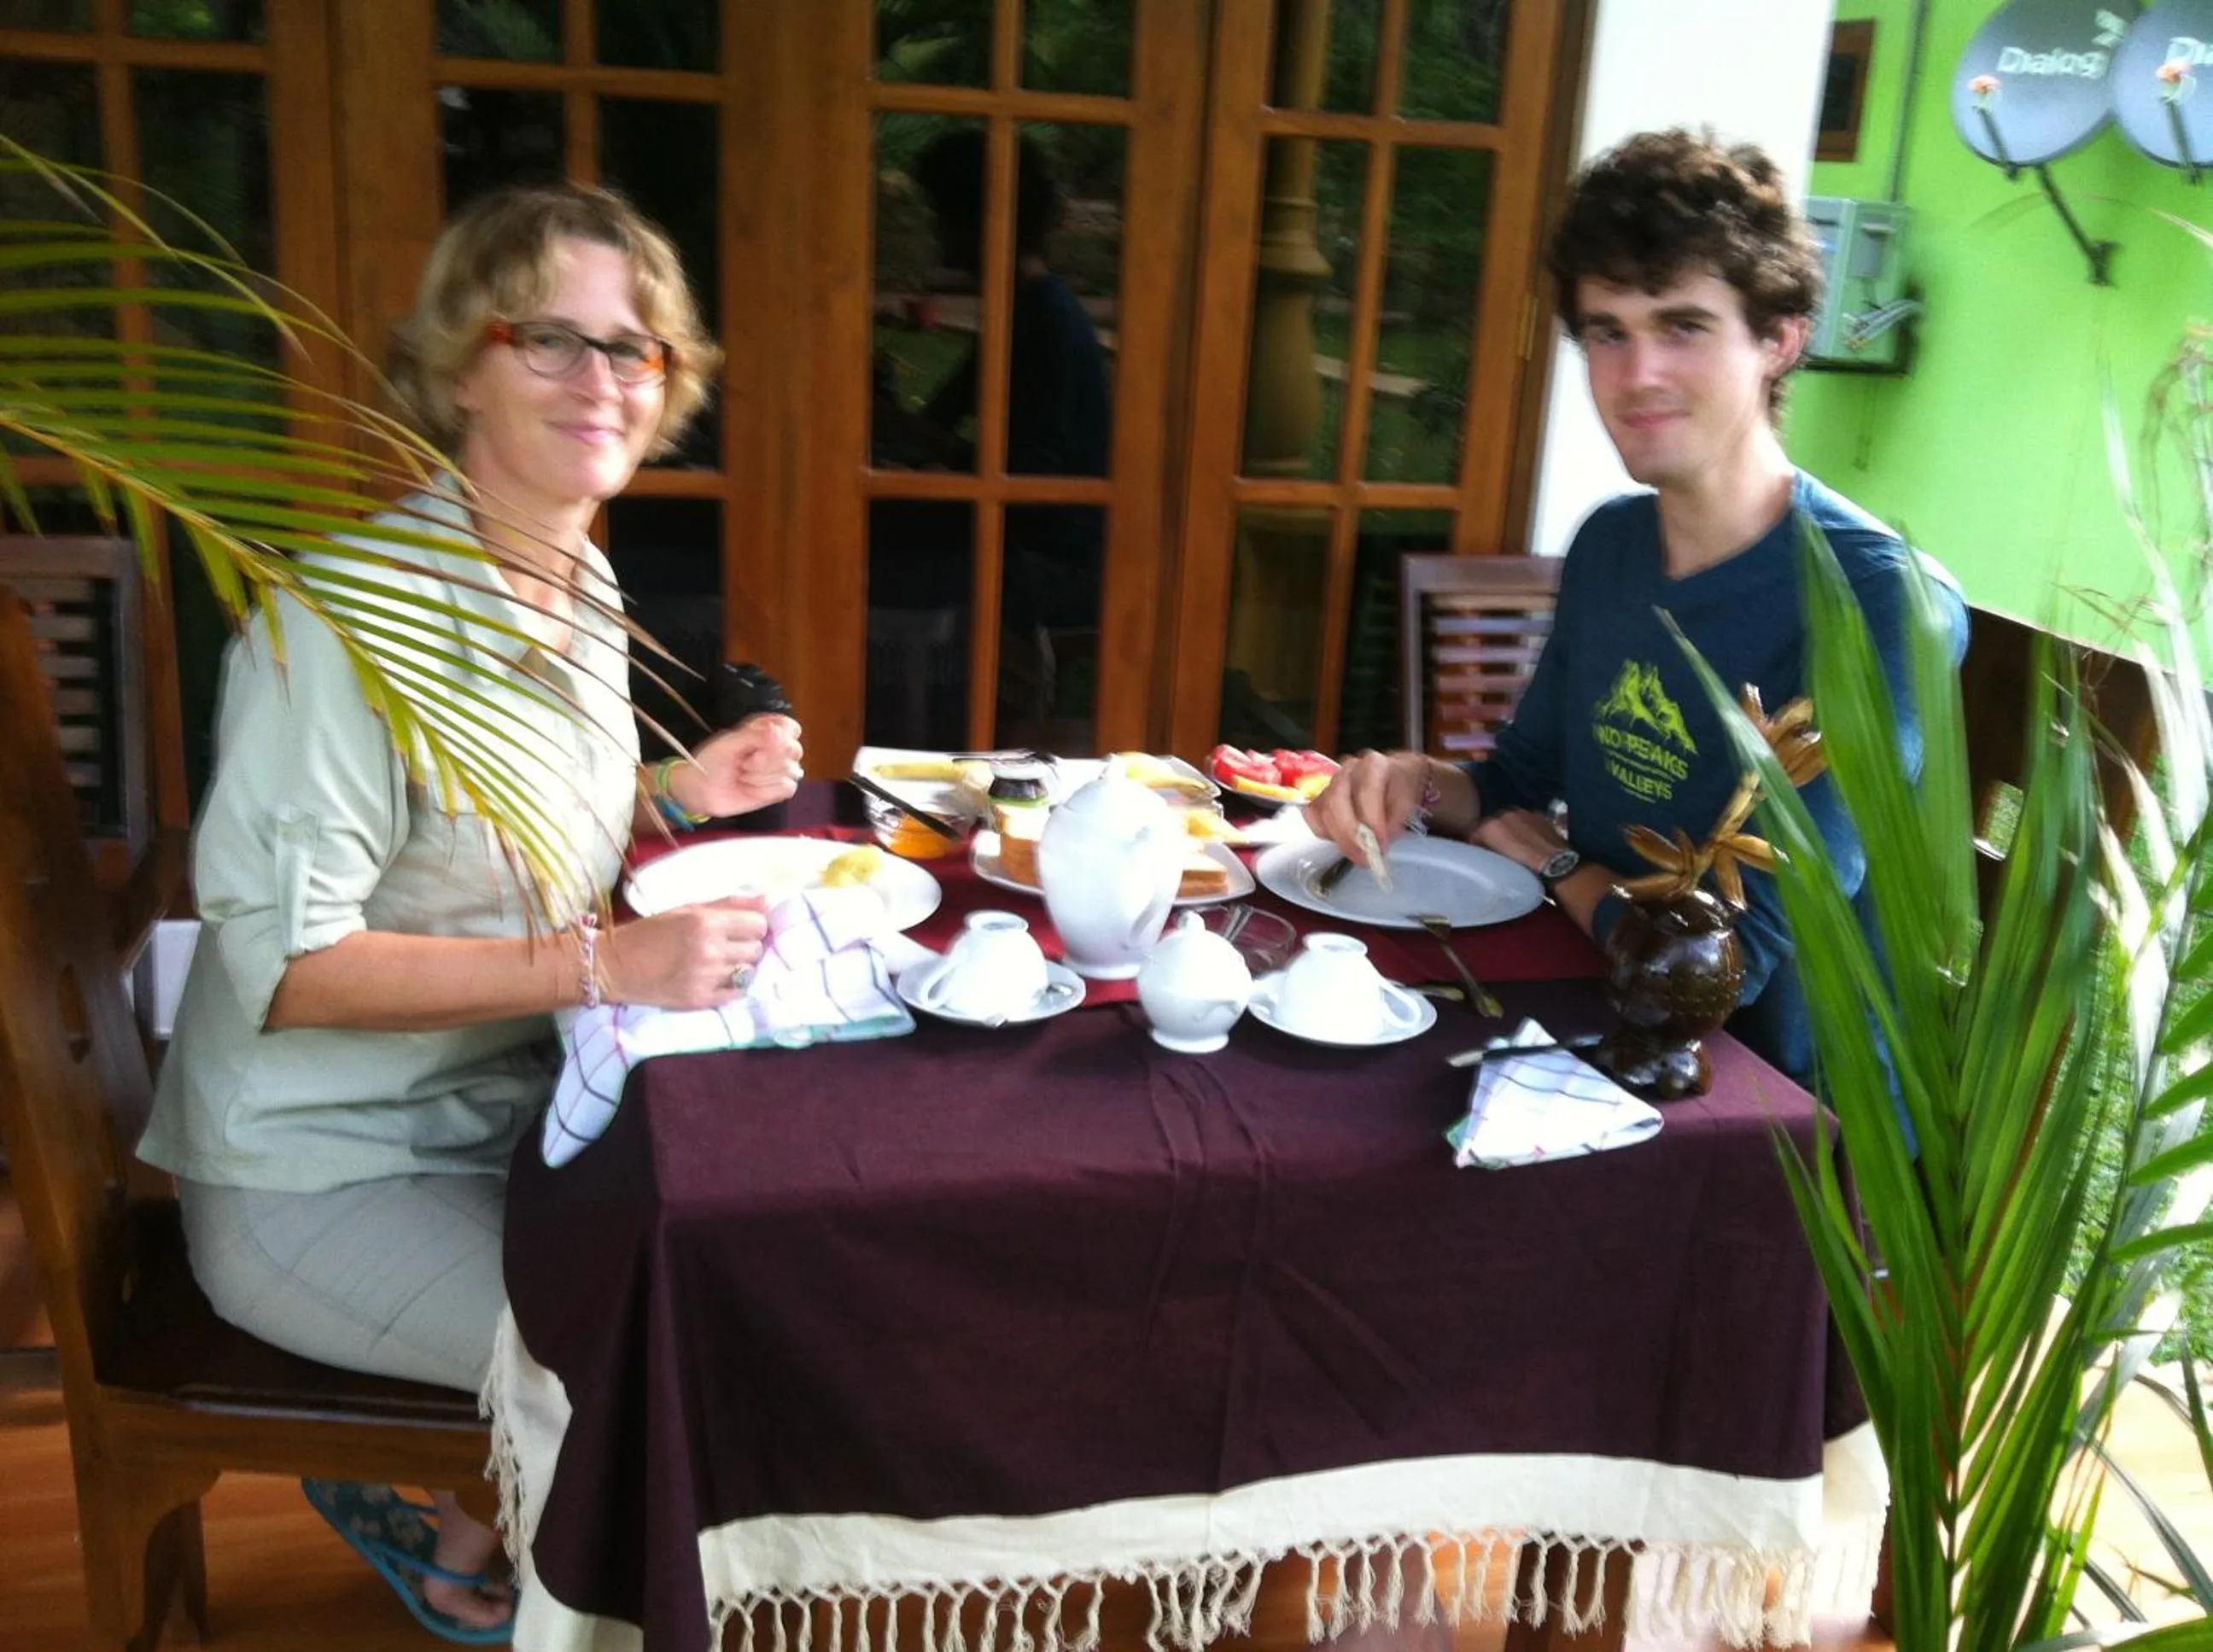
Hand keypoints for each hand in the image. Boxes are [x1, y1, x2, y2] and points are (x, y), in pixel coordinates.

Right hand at [601, 897, 769, 1008]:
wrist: (615, 966)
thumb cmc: (651, 933)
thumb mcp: (687, 909)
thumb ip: (728, 904)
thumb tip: (767, 901)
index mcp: (706, 922)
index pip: (758, 924)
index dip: (753, 926)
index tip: (742, 929)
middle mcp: (710, 949)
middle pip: (756, 949)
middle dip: (747, 946)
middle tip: (728, 947)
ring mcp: (706, 977)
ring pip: (748, 972)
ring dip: (739, 967)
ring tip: (720, 963)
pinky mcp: (700, 1000)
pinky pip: (736, 993)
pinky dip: (731, 986)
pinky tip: (715, 979)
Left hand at [672, 714, 804, 818]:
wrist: (701, 791)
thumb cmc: (711, 763)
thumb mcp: (728, 744)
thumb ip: (754, 736)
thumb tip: (779, 732)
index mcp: (765, 729)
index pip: (790, 727)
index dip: (780, 738)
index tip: (757, 745)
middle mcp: (776, 748)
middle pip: (794, 750)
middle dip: (766, 760)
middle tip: (743, 763)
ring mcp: (778, 769)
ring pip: (790, 771)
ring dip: (759, 777)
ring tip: (742, 775)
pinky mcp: (778, 789)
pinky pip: (787, 788)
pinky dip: (764, 791)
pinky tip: (749, 788)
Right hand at [1301, 750, 1433, 861]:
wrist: (1393, 778)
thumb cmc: (1400, 789)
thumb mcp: (1409, 802)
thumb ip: (1395, 820)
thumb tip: (1378, 841)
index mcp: (1373, 766)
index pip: (1365, 792)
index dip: (1370, 821)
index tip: (1379, 844)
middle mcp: (1348, 770)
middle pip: (1336, 802)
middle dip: (1349, 835)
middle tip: (1363, 857)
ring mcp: (1331, 782)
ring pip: (1322, 811)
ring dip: (1338, 838)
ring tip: (1356, 854)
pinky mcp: (1320, 795)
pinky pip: (1313, 817)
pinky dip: (1324, 832)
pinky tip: (1341, 840)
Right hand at [1473, 808, 1571, 875]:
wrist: (1555, 865)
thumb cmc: (1523, 868)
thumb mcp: (1497, 864)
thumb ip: (1488, 852)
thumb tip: (1485, 851)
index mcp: (1489, 827)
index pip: (1475, 834)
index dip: (1478, 845)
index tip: (1483, 854)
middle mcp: (1504, 814)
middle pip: (1492, 824)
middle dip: (1494, 834)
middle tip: (1500, 850)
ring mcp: (1523, 812)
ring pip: (1510, 820)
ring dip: (1510, 829)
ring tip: (1516, 844)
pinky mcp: (1539, 815)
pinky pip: (1526, 819)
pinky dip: (1525, 827)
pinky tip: (1531, 839)